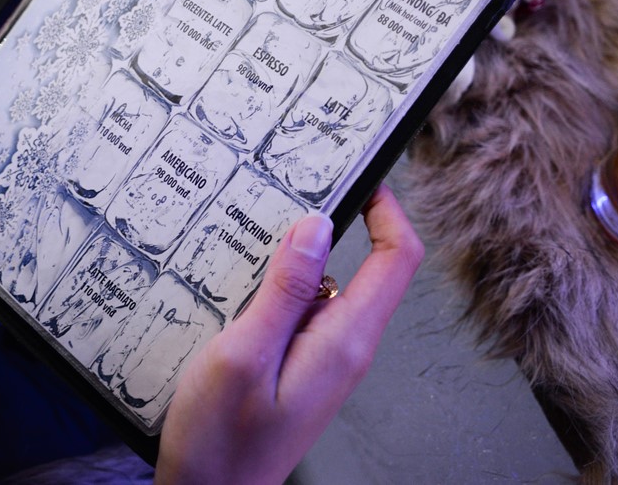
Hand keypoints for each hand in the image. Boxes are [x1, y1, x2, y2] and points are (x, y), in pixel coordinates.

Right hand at [155, 185, 423, 484]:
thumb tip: (316, 226)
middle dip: (332, 223)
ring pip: (324, 285)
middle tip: (286, 193)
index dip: (388, 211)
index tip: (359, 176)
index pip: (397, 260)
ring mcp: (323, 355)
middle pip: (365, 265)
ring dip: (295, 256)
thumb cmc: (221, 442)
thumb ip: (284, 291)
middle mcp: (344, 345)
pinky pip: (301, 309)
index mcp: (344, 341)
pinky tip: (237, 283)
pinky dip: (277, 286)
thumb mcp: (243, 354)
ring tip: (248, 236)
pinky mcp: (299, 363)